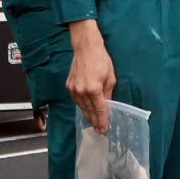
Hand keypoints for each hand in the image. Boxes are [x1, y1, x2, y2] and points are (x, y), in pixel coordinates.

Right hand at [65, 20, 114, 135]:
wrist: (85, 48)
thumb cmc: (100, 60)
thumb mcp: (110, 77)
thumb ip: (108, 93)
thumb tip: (108, 105)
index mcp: (94, 89)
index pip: (100, 109)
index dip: (102, 120)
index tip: (104, 129)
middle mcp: (82, 91)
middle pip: (89, 111)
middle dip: (95, 121)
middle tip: (99, 130)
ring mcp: (73, 89)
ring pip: (81, 107)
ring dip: (88, 115)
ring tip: (93, 123)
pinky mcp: (69, 86)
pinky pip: (76, 100)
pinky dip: (82, 106)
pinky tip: (86, 110)